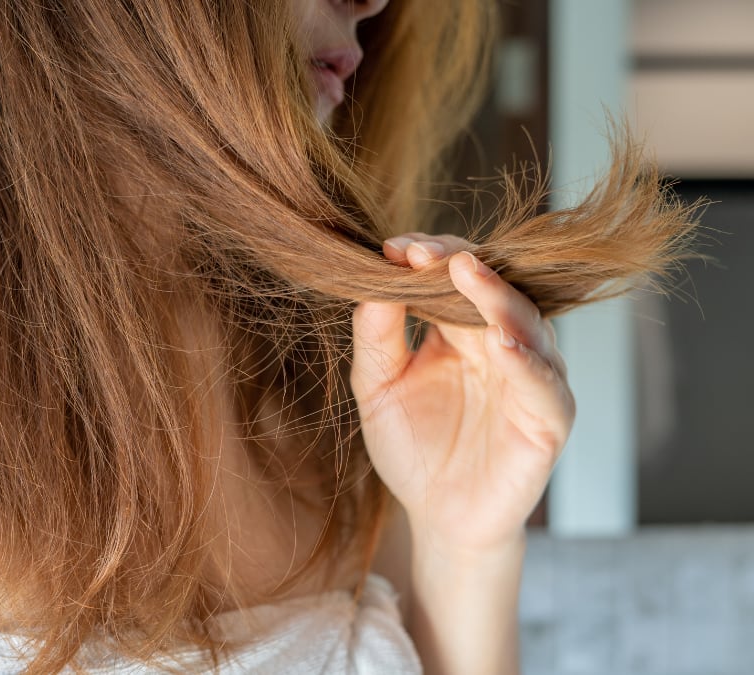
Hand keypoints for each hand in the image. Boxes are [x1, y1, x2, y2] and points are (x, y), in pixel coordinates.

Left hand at [350, 233, 574, 555]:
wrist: (436, 518)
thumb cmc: (412, 448)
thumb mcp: (377, 387)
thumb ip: (375, 336)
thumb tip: (372, 281)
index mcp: (462, 330)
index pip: (457, 276)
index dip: (431, 257)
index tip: (396, 247)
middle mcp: (502, 345)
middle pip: (494, 289)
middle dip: (461, 265)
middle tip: (428, 251)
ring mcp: (530, 379)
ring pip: (526, 326)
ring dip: (498, 298)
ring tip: (469, 275)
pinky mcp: (548, 420)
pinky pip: (544, 385)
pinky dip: (526, 362)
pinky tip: (502, 343)